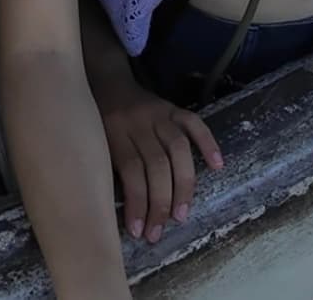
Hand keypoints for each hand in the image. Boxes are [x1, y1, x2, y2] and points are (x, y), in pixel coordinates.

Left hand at [97, 74, 221, 242]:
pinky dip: (208, 143)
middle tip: (158, 231)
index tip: (138, 231)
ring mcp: (159, 112)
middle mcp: (139, 121)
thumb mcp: (95, 143)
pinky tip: (216, 166)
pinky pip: (194, 123)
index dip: (137, 203)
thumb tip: (128, 213)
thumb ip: (110, 170)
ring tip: (181, 214)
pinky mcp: (173, 107)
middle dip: (160, 203)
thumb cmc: (98, 122)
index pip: (131, 170)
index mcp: (115, 131)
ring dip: (182, 185)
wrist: (106, 81)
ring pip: (177, 149)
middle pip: (156, 163)